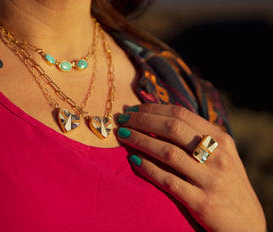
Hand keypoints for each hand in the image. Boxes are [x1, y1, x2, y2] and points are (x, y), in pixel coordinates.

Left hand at [116, 104, 265, 231]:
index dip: (153, 109)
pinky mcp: (202, 202)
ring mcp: (210, 179)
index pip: (181, 114)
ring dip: (140, 141)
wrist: (246, 223)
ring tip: (122, 135)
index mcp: (220, 139)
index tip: (133, 109)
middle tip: (122, 119)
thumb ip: (197, 137)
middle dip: (142, 120)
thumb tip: (161, 118)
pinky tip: (133, 161)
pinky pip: (168, 181)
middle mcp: (217, 155)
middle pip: (172, 128)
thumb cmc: (226, 183)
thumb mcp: (221, 155)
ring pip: (168, 152)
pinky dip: (148, 169)